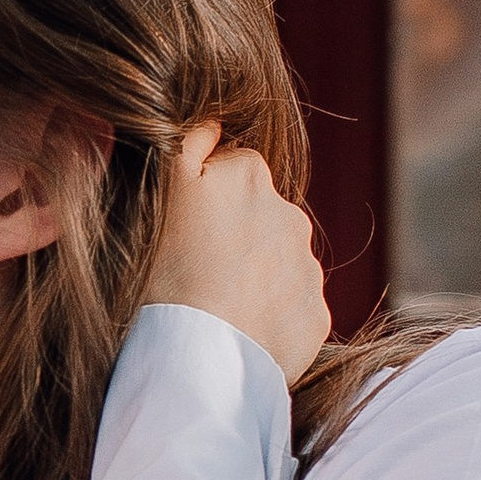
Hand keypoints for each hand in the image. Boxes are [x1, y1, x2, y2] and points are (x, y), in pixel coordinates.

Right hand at [147, 121, 332, 384]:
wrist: (201, 359)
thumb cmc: (167, 273)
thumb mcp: (163, 191)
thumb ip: (188, 142)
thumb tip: (213, 121)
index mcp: (250, 177)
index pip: (232, 174)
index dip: (205, 203)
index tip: (185, 234)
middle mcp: (291, 214)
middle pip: (260, 219)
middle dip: (237, 240)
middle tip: (198, 276)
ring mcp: (307, 268)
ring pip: (279, 265)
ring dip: (255, 280)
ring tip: (218, 310)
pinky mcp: (317, 316)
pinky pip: (293, 310)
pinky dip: (271, 319)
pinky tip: (240, 334)